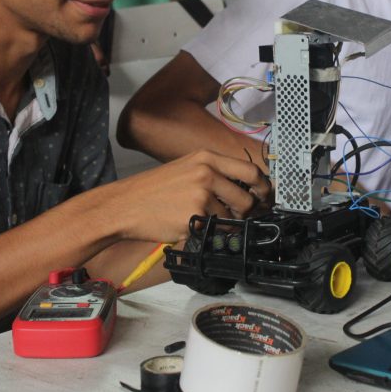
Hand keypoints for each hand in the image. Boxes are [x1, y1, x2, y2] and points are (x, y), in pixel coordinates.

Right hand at [108, 150, 265, 242]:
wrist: (125, 205)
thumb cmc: (153, 190)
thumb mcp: (185, 168)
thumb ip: (213, 174)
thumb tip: (243, 190)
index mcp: (206, 157)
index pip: (250, 171)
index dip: (263, 188)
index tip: (265, 198)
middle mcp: (207, 173)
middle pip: (246, 198)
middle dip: (248, 213)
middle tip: (243, 219)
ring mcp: (201, 195)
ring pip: (231, 218)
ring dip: (225, 225)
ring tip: (204, 221)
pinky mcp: (194, 216)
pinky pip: (216, 231)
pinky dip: (210, 233)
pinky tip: (192, 227)